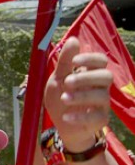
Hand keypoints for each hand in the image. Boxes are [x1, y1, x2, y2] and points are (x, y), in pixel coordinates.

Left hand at [44, 37, 111, 151]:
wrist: (62, 125)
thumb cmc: (62, 98)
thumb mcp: (58, 79)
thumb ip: (64, 62)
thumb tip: (73, 39)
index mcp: (91, 74)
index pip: (101, 61)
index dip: (90, 58)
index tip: (74, 61)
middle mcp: (100, 87)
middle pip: (106, 76)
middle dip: (87, 77)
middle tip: (67, 82)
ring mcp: (102, 104)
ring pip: (102, 96)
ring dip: (81, 96)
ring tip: (63, 98)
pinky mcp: (100, 120)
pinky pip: (97, 117)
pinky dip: (80, 117)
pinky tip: (66, 116)